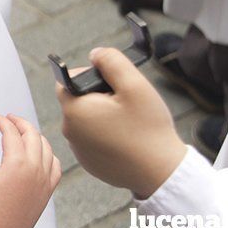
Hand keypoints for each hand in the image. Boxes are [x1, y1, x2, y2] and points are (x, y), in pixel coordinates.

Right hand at [0, 113, 60, 227]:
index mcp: (18, 163)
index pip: (11, 132)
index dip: (2, 121)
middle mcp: (36, 168)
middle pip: (32, 134)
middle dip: (19, 122)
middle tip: (8, 119)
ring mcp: (45, 178)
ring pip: (46, 146)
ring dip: (34, 135)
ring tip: (22, 132)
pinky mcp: (49, 188)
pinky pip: (55, 164)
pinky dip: (48, 153)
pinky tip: (40, 152)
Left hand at [56, 48, 186, 199]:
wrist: (161, 174)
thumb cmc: (149, 130)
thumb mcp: (135, 85)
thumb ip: (112, 61)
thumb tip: (95, 53)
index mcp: (74, 111)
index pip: (66, 81)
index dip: (89, 76)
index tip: (111, 84)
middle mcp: (69, 132)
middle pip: (77, 100)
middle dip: (98, 95)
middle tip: (125, 103)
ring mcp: (78, 150)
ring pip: (86, 120)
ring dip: (103, 115)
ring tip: (128, 122)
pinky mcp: (90, 162)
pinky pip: (93, 139)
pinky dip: (106, 135)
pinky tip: (127, 139)